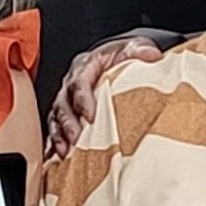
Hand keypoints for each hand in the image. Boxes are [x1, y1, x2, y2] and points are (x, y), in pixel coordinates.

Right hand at [46, 33, 165, 160]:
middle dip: (68, 123)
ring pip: (56, 118)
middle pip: (63, 103)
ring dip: (58, 136)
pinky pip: (55, 129)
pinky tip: (54, 157)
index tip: (90, 115)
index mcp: (85, 66)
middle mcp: (71, 84)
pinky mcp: (66, 115)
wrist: (114, 61)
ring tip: (63, 152)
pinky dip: (53, 144)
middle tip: (76, 139)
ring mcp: (66, 101)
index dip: (83, 99)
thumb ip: (140, 50)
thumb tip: (152, 56)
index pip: (79, 82)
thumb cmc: (120, 57)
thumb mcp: (132, 48)